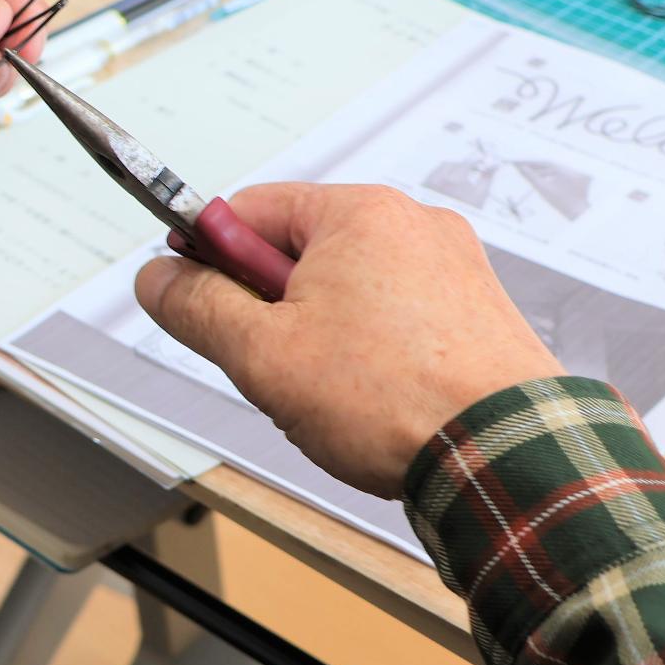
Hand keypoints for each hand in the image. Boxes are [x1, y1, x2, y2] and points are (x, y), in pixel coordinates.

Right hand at [135, 184, 562, 498]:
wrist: (506, 455)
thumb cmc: (397, 399)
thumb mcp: (263, 355)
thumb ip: (198, 309)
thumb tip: (158, 281)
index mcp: (358, 213)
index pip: (249, 209)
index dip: (208, 255)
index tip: (192, 296)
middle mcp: (413, 225)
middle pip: (299, 251)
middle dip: (271, 308)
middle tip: (268, 362)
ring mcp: (452, 267)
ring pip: (348, 290)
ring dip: (321, 335)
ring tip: (330, 393)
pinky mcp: (476, 312)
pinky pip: (396, 317)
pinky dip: (372, 352)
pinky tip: (373, 399)